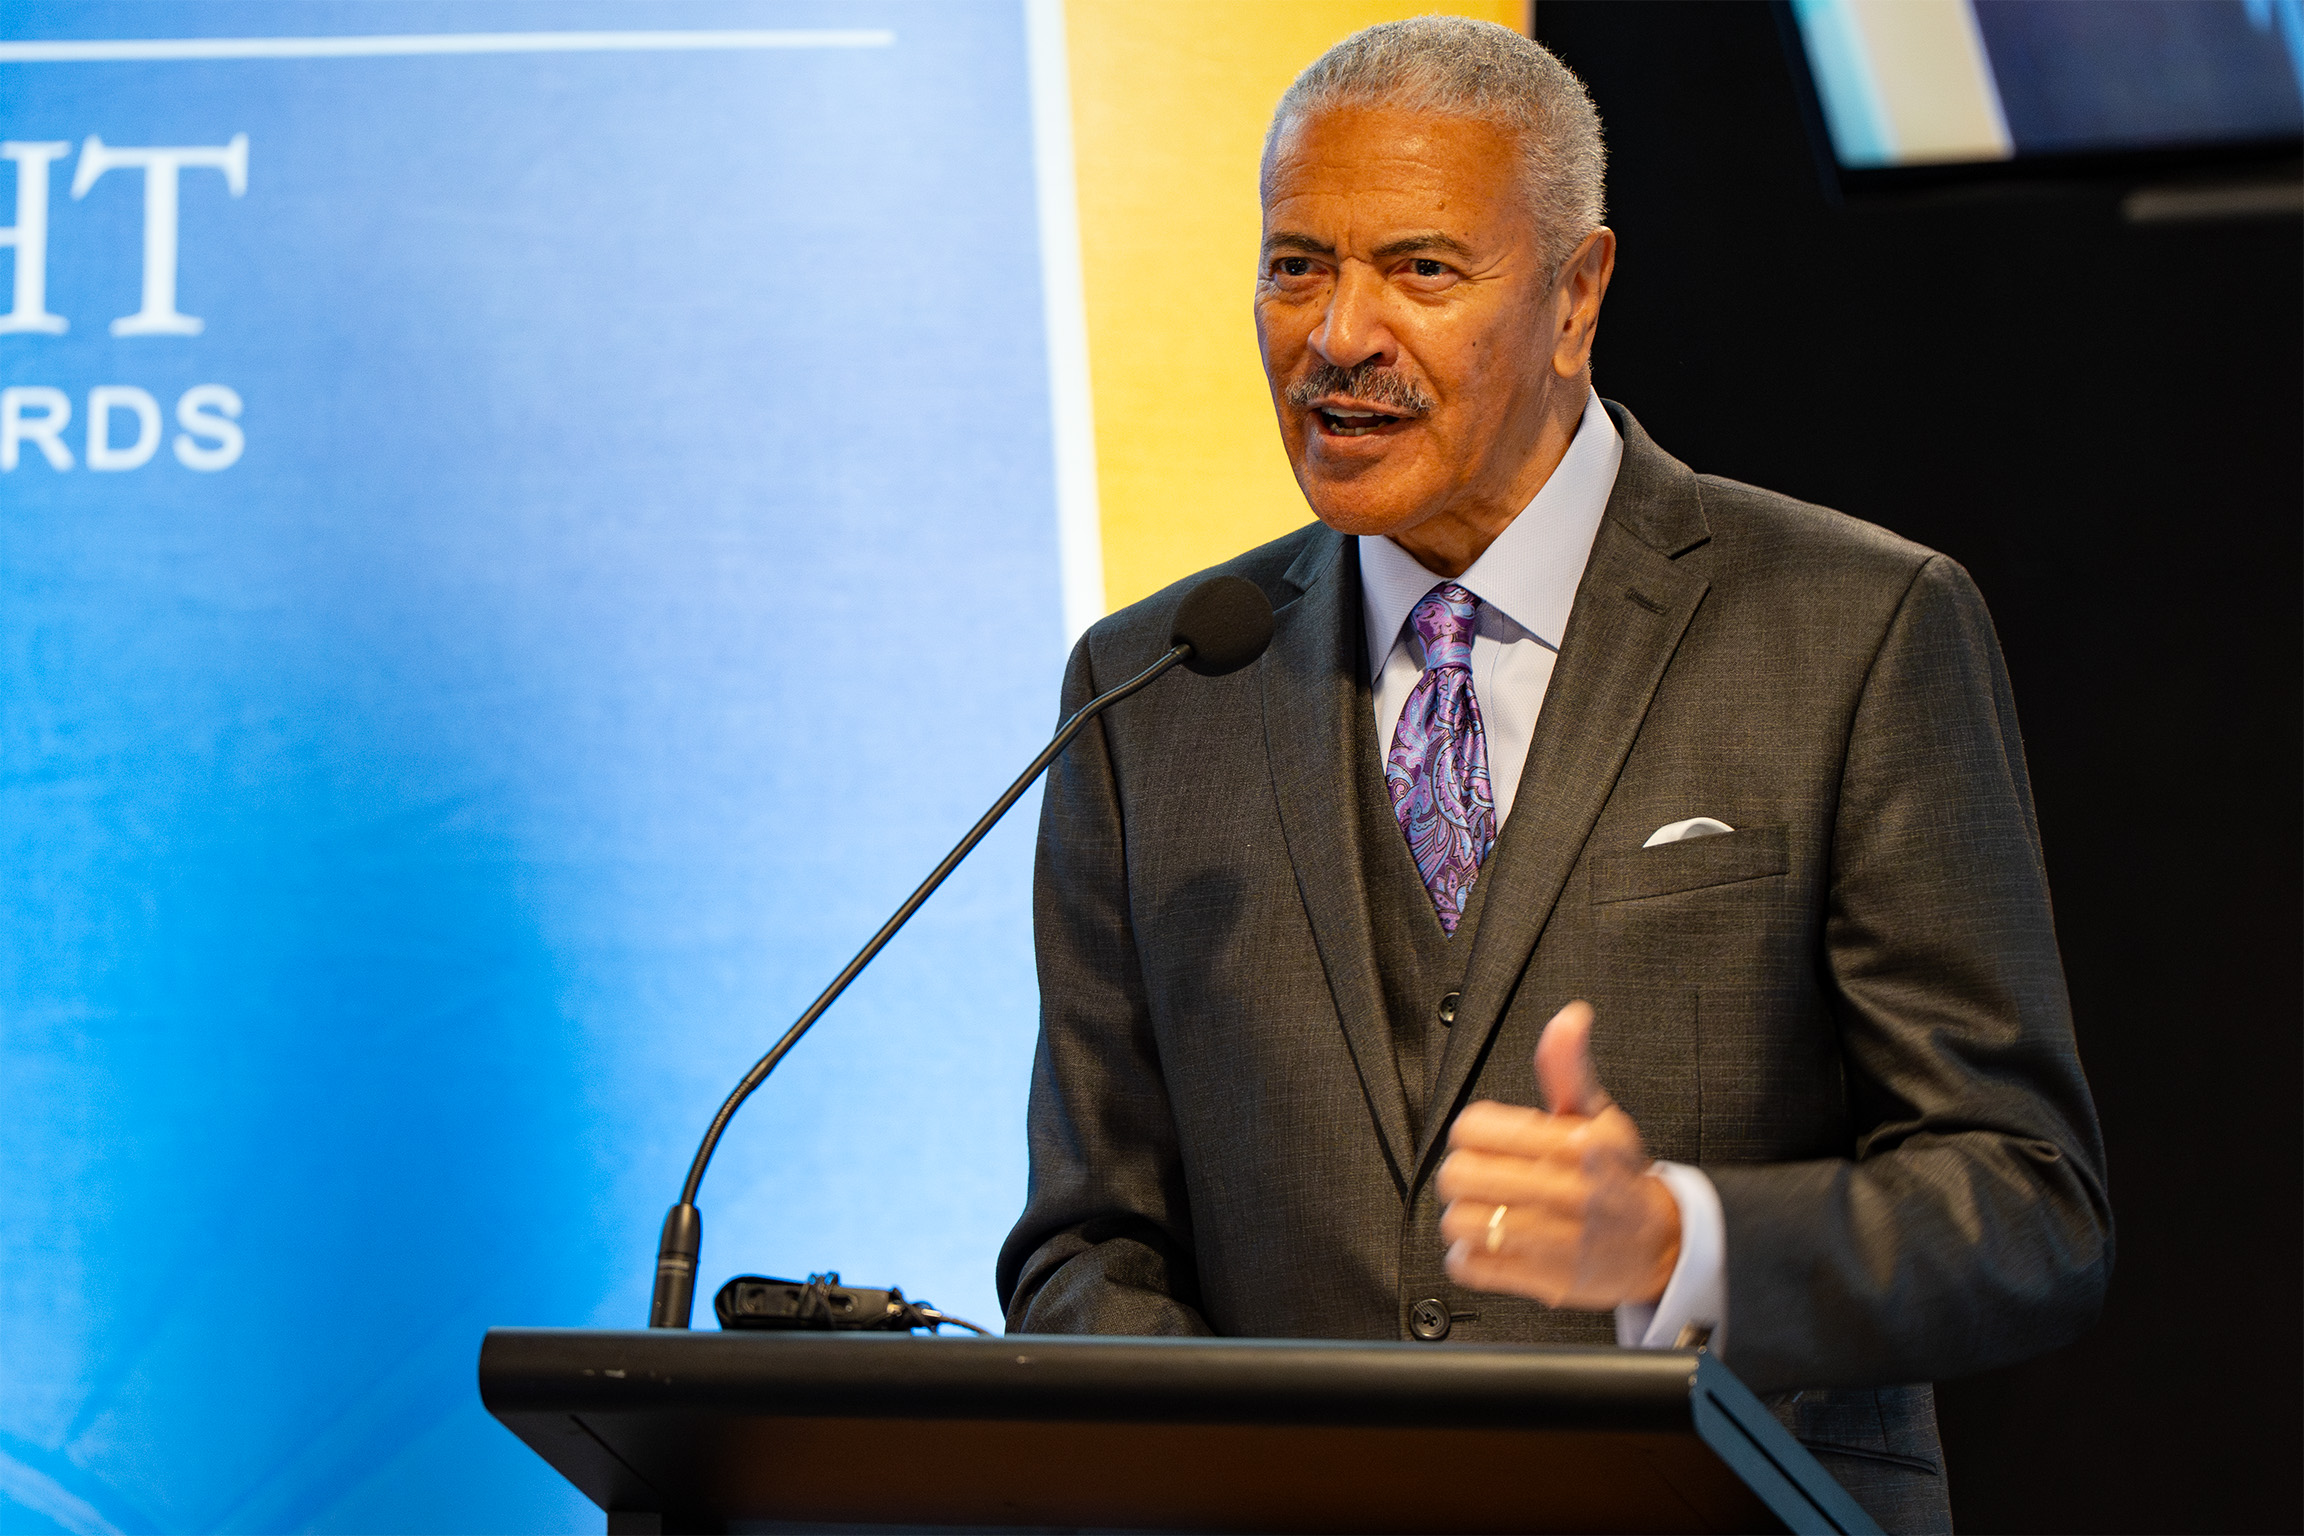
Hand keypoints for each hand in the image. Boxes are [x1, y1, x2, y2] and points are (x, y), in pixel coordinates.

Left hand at [1435, 1000, 1681, 1308]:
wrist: (1663, 1245)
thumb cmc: (1619, 1176)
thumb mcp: (1600, 1115)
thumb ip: (1568, 1067)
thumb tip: (1569, 1018)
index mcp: (1577, 1144)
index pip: (1475, 1127)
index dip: (1473, 1132)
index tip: (1489, 1140)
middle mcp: (1569, 1191)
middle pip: (1460, 1176)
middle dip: (1463, 1174)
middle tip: (1482, 1177)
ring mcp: (1557, 1241)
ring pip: (1460, 1222)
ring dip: (1464, 1218)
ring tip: (1487, 1211)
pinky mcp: (1545, 1281)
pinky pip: (1471, 1267)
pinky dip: (1470, 1258)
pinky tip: (1492, 1245)